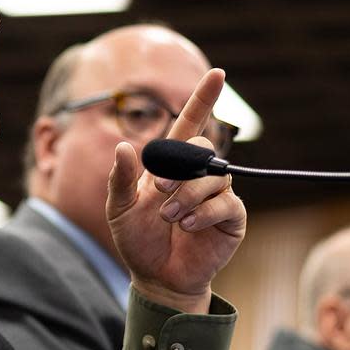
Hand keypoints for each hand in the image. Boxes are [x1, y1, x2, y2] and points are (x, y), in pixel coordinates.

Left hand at [106, 69, 246, 312]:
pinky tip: (186, 227)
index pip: (190, 124)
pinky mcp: (230, 217)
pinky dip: (202, 213)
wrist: (156, 277)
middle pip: (203, 149)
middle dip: (179, 168)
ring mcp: (216, 194)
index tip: (218, 73)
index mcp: (170, 165)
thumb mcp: (119, 208)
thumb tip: (124, 146)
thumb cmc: (137, 240)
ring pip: (214, 175)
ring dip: (187, 196)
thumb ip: (120, 178)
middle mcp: (197, 175)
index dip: (203, 98)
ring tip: (170, 218)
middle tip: (159, 191)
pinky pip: (225, 202)